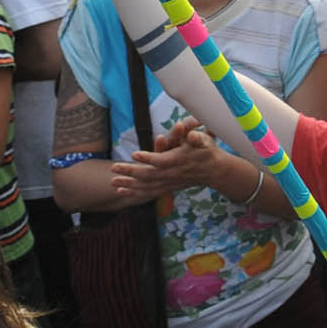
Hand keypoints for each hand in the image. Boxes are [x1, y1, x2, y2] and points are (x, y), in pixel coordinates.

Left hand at [111, 119, 228, 200]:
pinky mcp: (166, 187)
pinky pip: (148, 193)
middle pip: (148, 175)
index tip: (134, 154)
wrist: (214, 170)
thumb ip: (197, 137)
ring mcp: (168, 183)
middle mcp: (171, 174)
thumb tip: (193, 134)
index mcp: (178, 160)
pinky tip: (121, 191)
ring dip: (128, 184)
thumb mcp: (204, 140)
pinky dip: (134, 193)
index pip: (161, 160)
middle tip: (113, 168)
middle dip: (130, 172)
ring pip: (145, 186)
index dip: (148, 158)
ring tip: (112, 182)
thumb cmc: (206, 151)